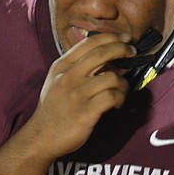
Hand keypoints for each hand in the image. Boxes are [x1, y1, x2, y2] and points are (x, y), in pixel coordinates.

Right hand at [30, 33, 135, 159]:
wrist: (41, 137)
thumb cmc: (54, 108)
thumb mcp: (58, 81)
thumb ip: (78, 67)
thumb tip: (110, 59)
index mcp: (62, 66)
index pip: (89, 43)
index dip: (111, 37)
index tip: (125, 38)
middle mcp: (68, 77)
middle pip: (102, 53)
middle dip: (122, 49)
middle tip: (132, 52)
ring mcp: (76, 95)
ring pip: (111, 77)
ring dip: (123, 83)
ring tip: (121, 91)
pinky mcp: (85, 112)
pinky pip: (111, 97)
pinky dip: (120, 98)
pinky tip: (117, 103)